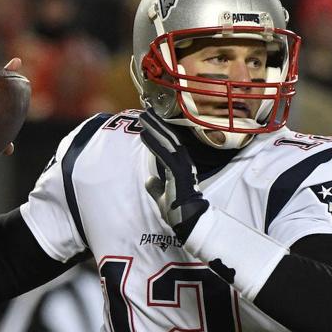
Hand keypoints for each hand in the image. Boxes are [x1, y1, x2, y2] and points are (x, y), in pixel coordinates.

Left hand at [139, 108, 208, 241]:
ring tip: (143, 116)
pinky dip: (153, 142)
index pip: (169, 143)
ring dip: (154, 127)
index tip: (149, 118)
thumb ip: (156, 187)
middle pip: (169, 137)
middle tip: (145, 109)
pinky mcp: (177, 171)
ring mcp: (182, 165)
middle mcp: (184, 162)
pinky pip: (163, 152)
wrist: (188, 221)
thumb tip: (149, 180)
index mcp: (180, 165)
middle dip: (157, 122)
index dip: (159, 130)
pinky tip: (144, 133)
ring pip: (167, 140)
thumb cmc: (177, 211)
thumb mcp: (162, 196)